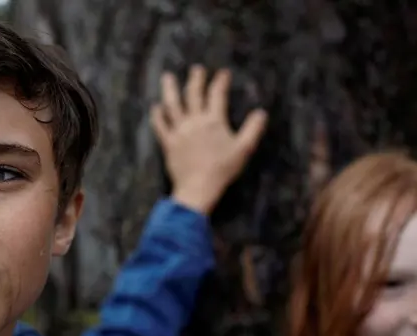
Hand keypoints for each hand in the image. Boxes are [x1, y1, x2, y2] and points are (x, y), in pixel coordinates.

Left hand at [151, 65, 267, 213]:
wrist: (199, 186)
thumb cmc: (223, 169)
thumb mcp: (244, 149)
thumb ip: (252, 129)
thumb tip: (261, 112)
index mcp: (214, 121)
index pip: (217, 95)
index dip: (220, 82)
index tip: (222, 73)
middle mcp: (195, 121)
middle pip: (193, 94)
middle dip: (196, 79)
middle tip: (196, 69)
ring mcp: (179, 131)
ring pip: (172, 105)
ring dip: (169, 89)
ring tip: (167, 76)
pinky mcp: (168, 142)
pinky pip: (160, 125)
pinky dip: (157, 115)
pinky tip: (155, 107)